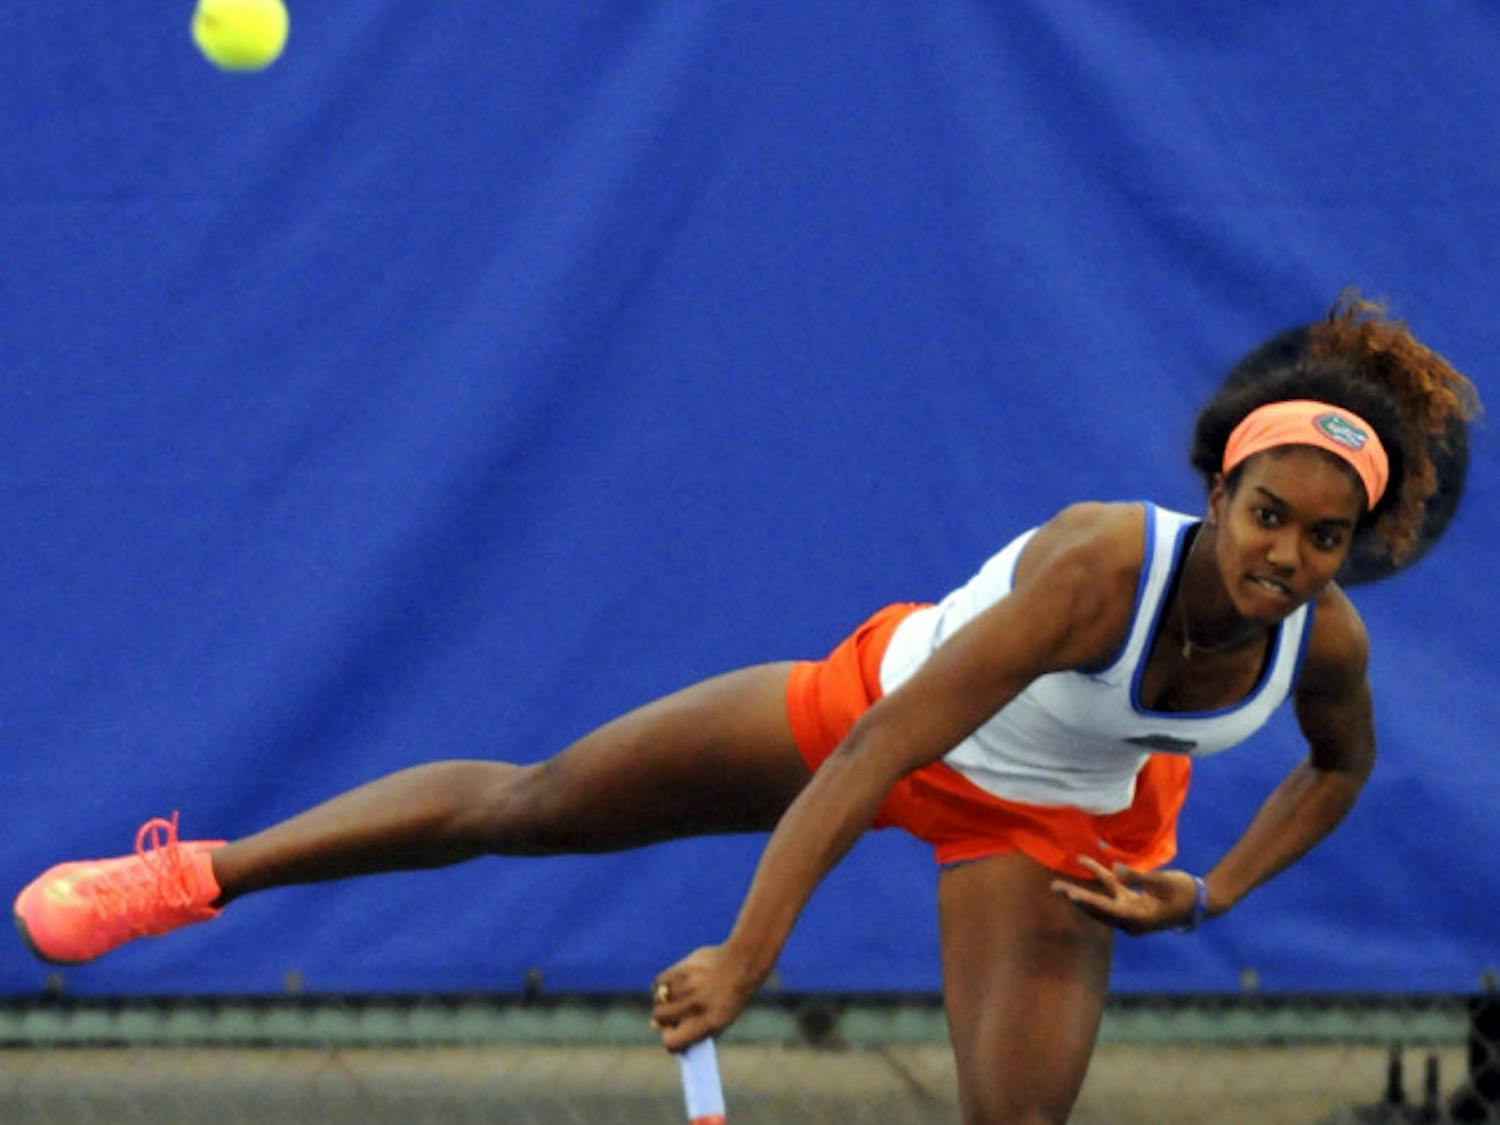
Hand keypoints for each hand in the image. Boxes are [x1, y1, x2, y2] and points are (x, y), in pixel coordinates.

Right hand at [651, 943, 761, 1050]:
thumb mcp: (716, 1019)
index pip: (672, 1043)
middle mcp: (696, 1006)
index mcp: (708, 1024)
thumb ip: (688, 1028)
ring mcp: (689, 987)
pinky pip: (659, 982)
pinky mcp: (683, 970)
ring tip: (679, 995)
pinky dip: (662, 985)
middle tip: (673, 1012)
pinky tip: (674, 983)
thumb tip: (653, 1025)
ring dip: (664, 999)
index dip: (669, 1040)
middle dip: (663, 1018)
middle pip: (659, 1018)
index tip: (673, 1034)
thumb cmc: (726, 998)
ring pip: (658, 999)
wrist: (740, 966)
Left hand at [1050, 857, 1203, 935]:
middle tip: (1055, 888)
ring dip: (1082, 890)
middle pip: (1097, 909)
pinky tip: (1085, 862)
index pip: (1107, 910)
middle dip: (1076, 899)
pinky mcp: (1132, 902)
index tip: (1071, 895)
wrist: (1201, 902)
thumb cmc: (1184, 892)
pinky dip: (1100, 877)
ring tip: (1058, 884)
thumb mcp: (1163, 882)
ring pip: (1100, 901)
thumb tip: (1118, 870)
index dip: (1089, 902)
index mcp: (1137, 919)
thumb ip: (1139, 877)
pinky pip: (1112, 890)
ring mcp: (1130, 911)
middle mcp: (1130, 920)